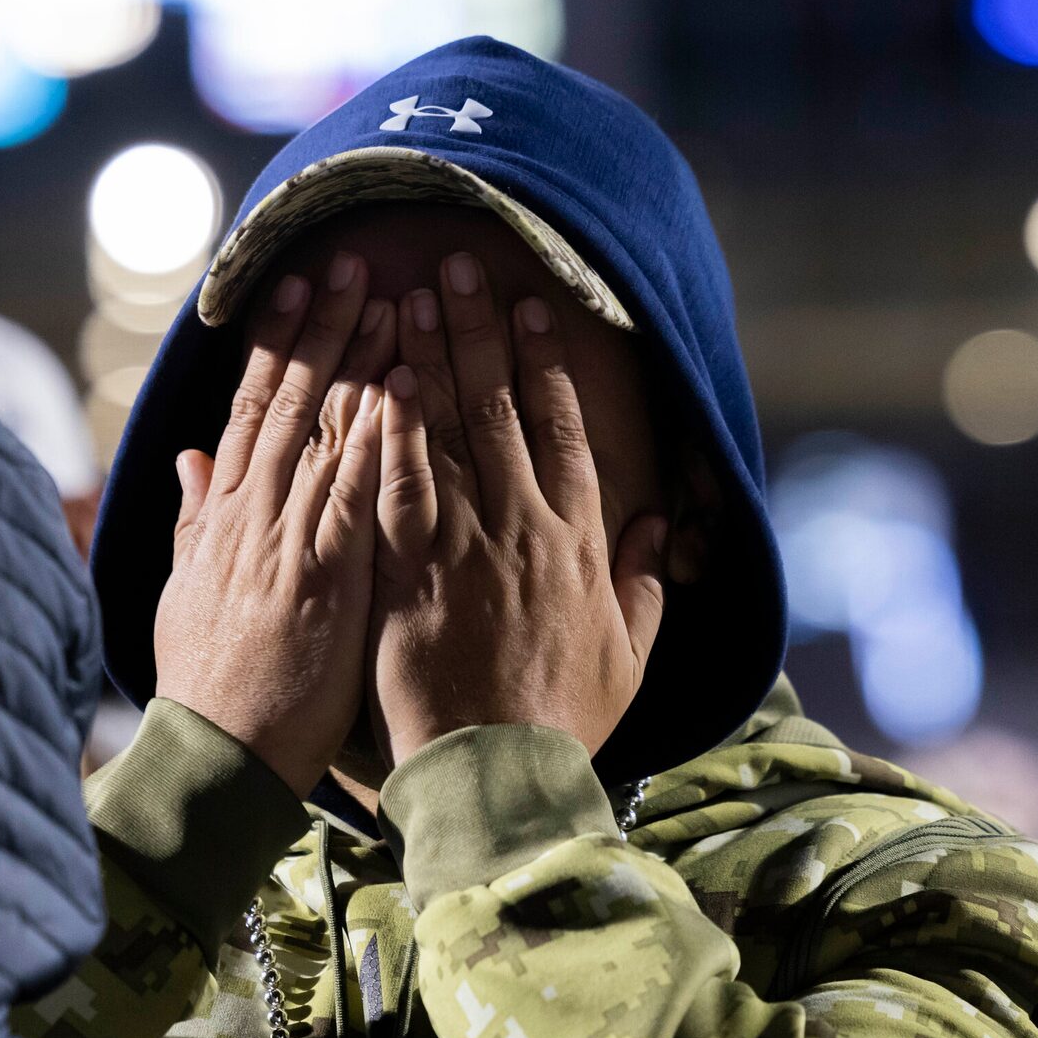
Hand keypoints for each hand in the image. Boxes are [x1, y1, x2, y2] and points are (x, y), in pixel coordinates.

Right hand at [150, 254, 396, 795]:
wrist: (215, 755)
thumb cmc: (211, 687)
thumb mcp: (187, 593)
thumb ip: (194, 522)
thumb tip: (190, 462)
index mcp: (225, 517)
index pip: (253, 410)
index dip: (277, 343)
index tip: (297, 284)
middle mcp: (253, 514)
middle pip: (290, 400)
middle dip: (321, 325)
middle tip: (352, 258)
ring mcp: (289, 539)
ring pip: (324, 429)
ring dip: (357, 358)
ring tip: (388, 294)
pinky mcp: (326, 575)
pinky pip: (357, 490)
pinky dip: (377, 435)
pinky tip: (400, 386)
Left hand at [370, 255, 669, 764]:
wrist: (504, 773)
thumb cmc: (565, 721)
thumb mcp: (630, 653)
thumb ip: (643, 582)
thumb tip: (657, 526)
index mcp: (581, 540)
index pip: (562, 428)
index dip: (544, 361)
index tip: (529, 305)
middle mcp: (526, 526)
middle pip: (501, 407)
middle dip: (479, 329)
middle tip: (455, 265)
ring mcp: (468, 544)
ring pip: (449, 432)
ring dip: (431, 357)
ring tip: (411, 295)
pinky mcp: (414, 573)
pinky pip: (400, 486)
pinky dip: (392, 431)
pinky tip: (380, 379)